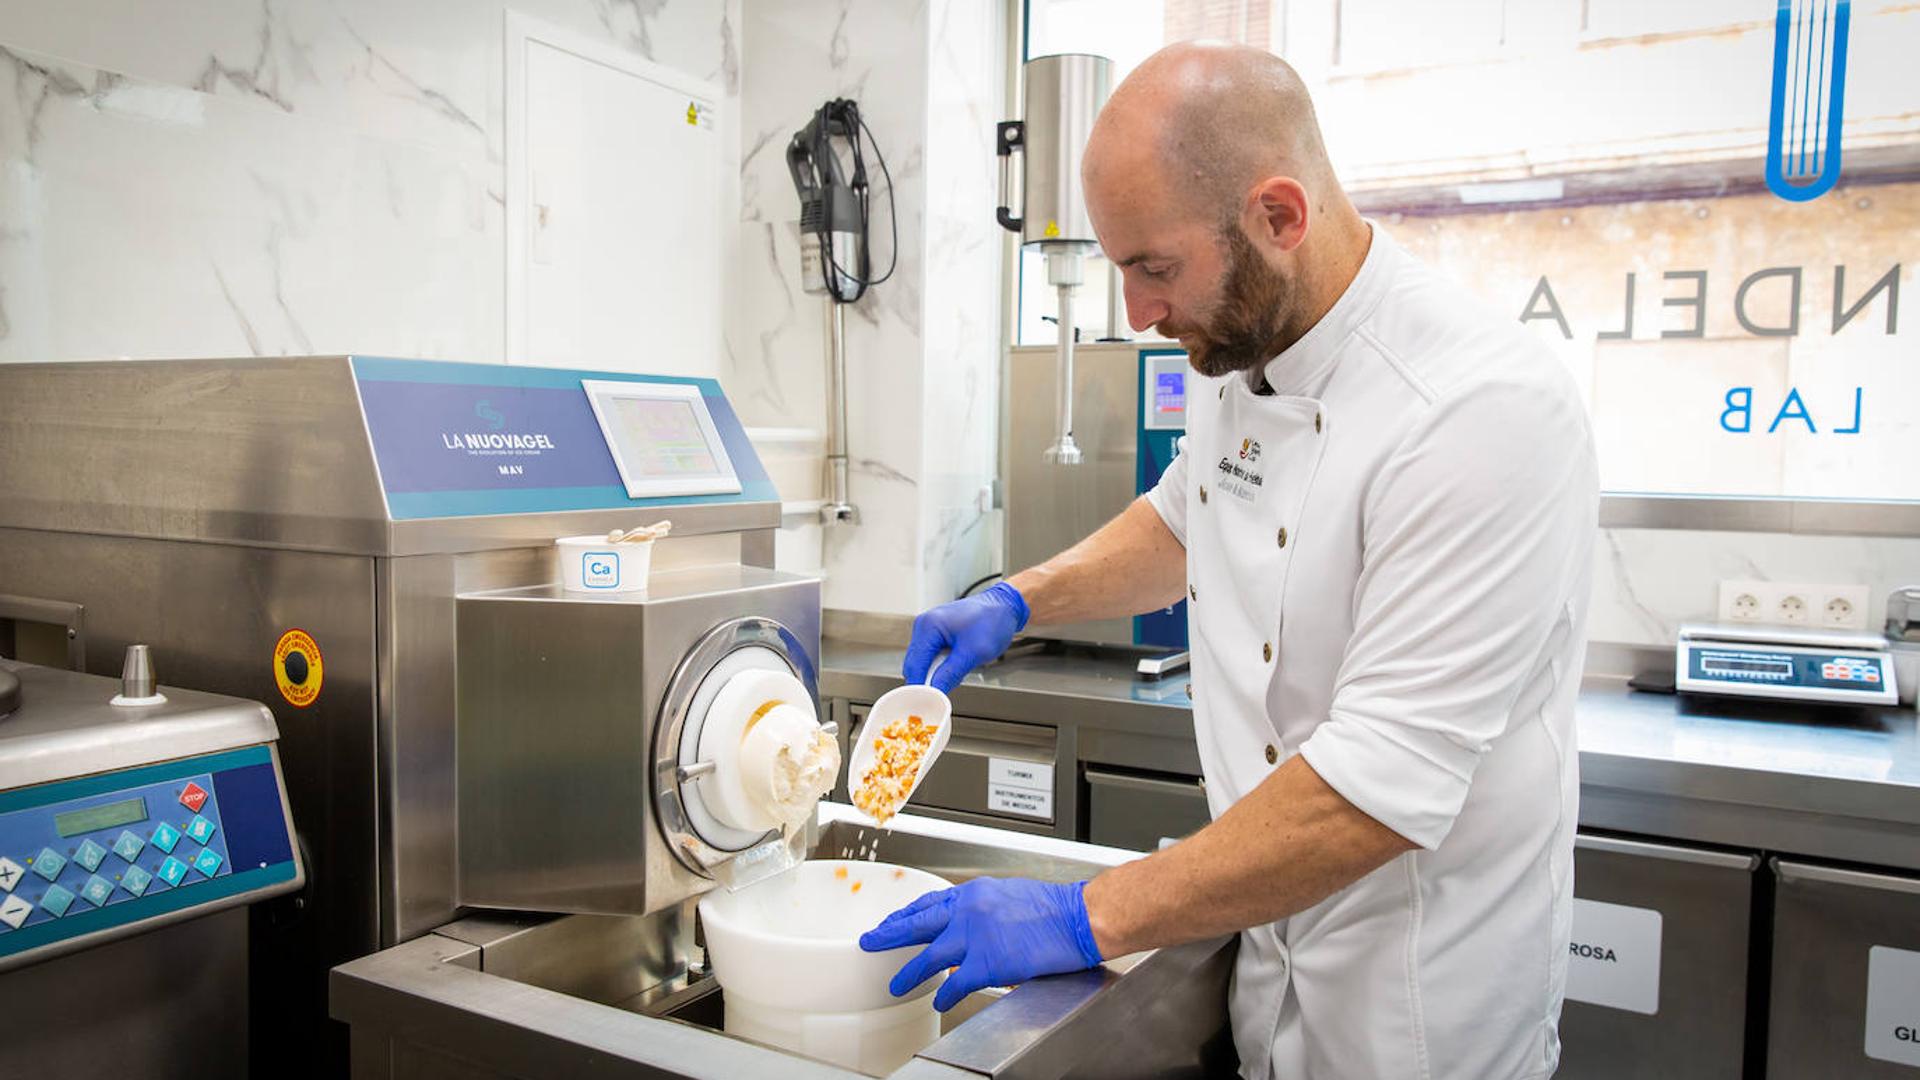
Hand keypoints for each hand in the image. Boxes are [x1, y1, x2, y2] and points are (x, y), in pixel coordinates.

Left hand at [859, 877, 1103, 1011]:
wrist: (1078, 918)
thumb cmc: (1055, 907)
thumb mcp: (1010, 895)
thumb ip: (984, 910)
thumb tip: (971, 928)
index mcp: (975, 892)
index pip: (930, 902)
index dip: (907, 914)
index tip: (893, 921)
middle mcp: (968, 910)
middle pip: (917, 923)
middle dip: (890, 934)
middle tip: (871, 941)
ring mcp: (974, 936)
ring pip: (928, 956)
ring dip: (909, 972)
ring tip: (895, 983)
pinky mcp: (986, 962)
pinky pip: (955, 983)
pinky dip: (944, 994)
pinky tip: (939, 1001)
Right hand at [901, 582, 1029, 692]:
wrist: (1004, 606)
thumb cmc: (993, 620)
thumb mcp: (973, 652)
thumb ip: (950, 674)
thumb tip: (935, 691)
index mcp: (929, 626)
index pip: (915, 665)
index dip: (919, 687)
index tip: (925, 703)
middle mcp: (924, 625)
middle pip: (915, 665)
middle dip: (927, 681)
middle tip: (940, 696)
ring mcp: (929, 628)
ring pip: (923, 662)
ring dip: (935, 673)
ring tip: (956, 674)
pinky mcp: (936, 633)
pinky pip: (931, 657)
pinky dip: (940, 666)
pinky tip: (955, 667)